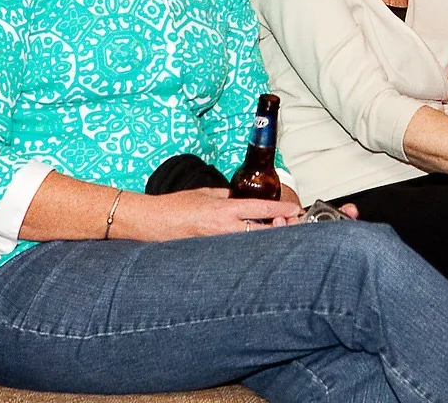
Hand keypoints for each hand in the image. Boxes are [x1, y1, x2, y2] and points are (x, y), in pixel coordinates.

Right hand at [118, 187, 302, 241]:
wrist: (151, 222)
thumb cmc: (176, 205)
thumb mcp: (206, 193)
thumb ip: (228, 195)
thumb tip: (244, 196)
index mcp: (224, 209)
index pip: (261, 208)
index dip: (282, 210)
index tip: (296, 209)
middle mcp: (224, 228)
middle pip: (263, 232)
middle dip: (281, 229)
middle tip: (292, 223)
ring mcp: (218, 243)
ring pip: (252, 244)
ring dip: (267, 239)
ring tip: (279, 233)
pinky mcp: (211, 254)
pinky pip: (237, 252)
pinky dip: (250, 247)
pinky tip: (257, 246)